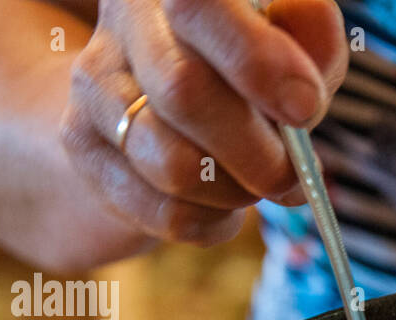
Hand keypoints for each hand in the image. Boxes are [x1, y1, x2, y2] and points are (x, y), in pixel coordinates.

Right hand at [59, 0, 347, 245]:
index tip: (304, 108)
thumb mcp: (292, 36)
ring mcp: (95, 87)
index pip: (198, 7)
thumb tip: (304, 94)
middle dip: (258, 152)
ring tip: (256, 183)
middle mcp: (124, 23)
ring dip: (236, 192)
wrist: (164, 92)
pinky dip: (212, 221)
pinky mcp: (84, 147)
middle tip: (294, 174)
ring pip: (171, 165)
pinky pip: (163, 211)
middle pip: (183, 93)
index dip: (257, 62)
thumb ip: (311, 42)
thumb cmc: (247, 61)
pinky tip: (224, 203)